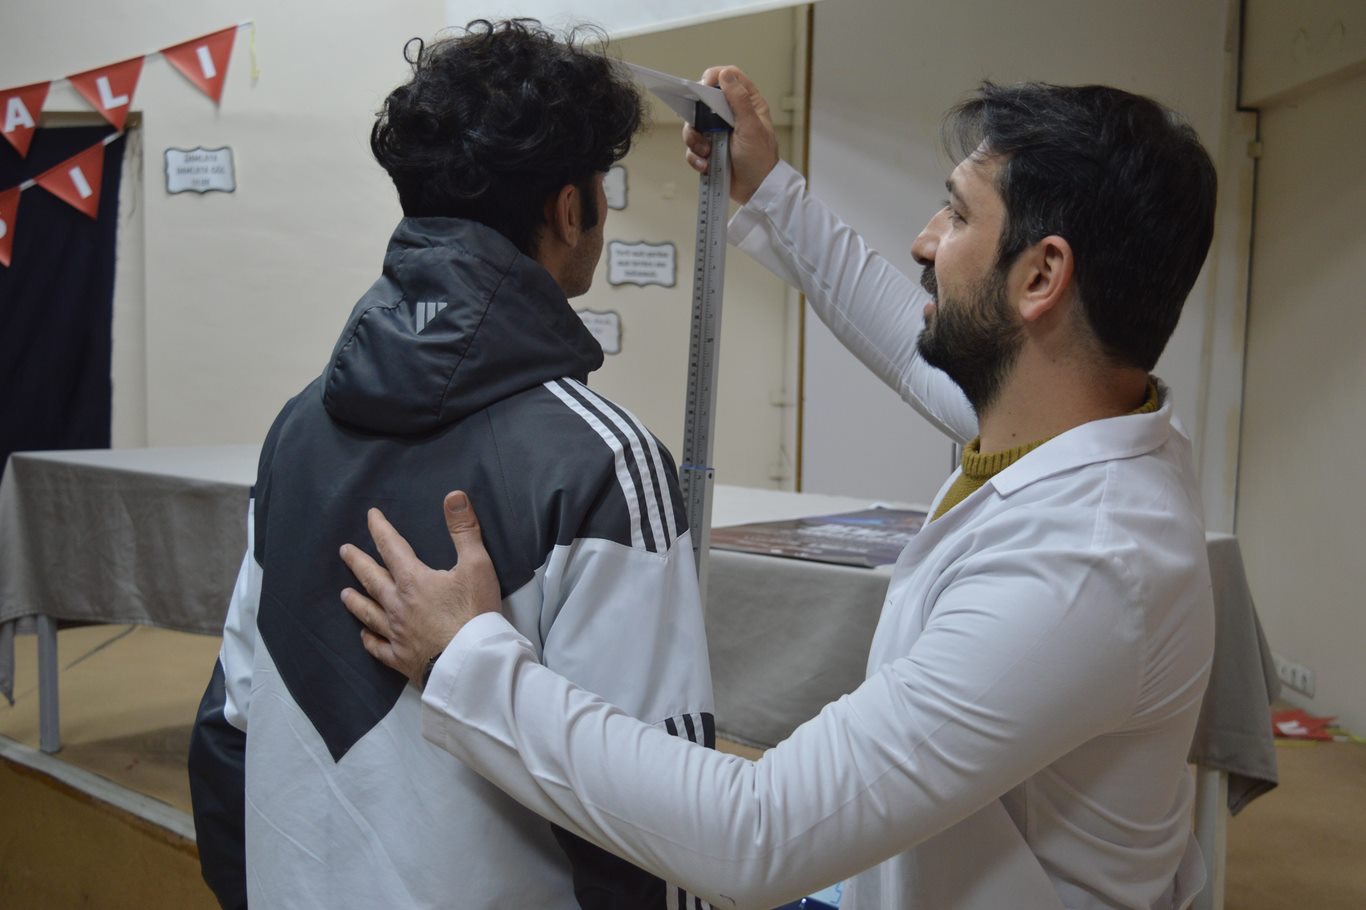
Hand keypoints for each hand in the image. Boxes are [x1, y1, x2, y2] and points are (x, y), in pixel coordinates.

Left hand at [340, 491, 501, 686]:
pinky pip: (378, 647)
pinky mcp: (401, 658)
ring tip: (344, 593)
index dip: (380, 529)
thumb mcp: (477, 565)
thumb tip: (453, 495)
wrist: (472, 663)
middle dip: (358, 562)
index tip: (370, 517)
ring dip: (356, 601)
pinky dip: (369, 640)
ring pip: (368, 613)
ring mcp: (396, 634)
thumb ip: (464, 530)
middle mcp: (397, 605)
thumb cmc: (475, 612)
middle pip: (372, 579)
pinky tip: (364, 636)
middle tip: (344, 552)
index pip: (392, 547)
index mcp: (413, 580)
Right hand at [682, 65, 779, 204]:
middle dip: (697, 115)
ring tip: (706, 152)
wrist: (756, 191)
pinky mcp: (709, 149)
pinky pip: (693, 147)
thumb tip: (726, 74)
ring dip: (695, 139)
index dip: (714, 77)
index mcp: (747, 104)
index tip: (703, 87)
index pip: (729, 78)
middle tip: (699, 126)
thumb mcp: (751, 127)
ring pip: (694, 125)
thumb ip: (739, 100)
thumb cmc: (760, 160)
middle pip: (704, 100)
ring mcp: (718, 132)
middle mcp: (731, 115)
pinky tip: (706, 165)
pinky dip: (696, 156)